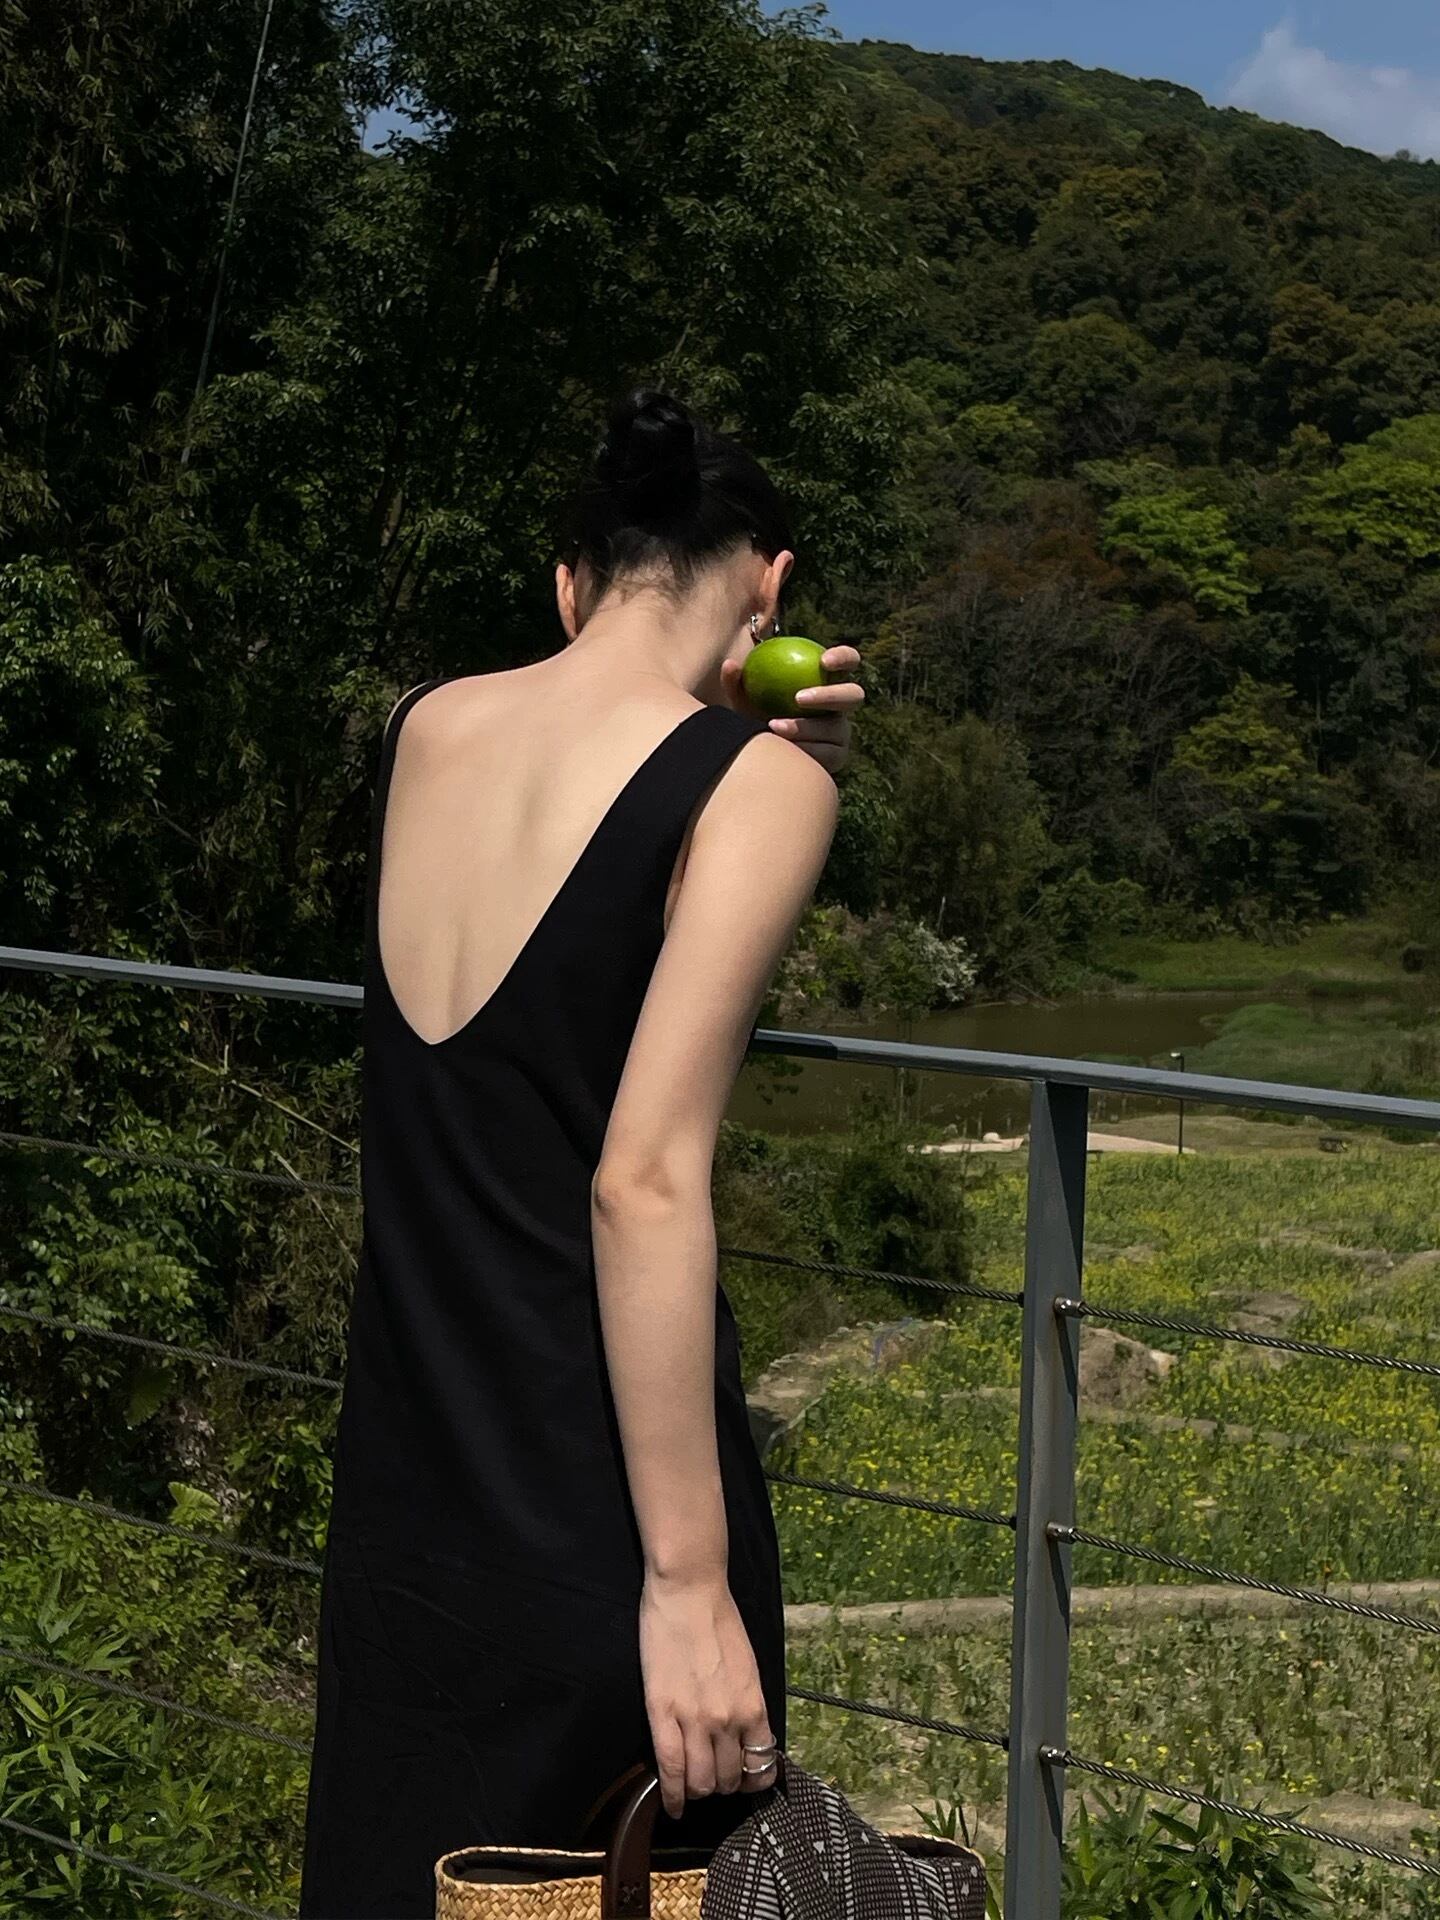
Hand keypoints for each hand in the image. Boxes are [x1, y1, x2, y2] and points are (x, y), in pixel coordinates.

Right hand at [639, 1572, 778, 1819]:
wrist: (688, 1592)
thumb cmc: (719, 1621)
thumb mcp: (749, 1668)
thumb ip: (748, 1705)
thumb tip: (746, 1738)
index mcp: (754, 1705)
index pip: (759, 1764)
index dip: (751, 1780)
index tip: (743, 1779)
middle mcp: (728, 1719)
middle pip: (727, 1778)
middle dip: (722, 1784)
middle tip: (713, 1777)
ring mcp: (695, 1719)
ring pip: (700, 1782)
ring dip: (698, 1790)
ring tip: (692, 1787)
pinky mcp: (663, 1714)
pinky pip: (670, 1769)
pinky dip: (673, 1795)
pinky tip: (674, 1805)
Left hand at [720, 644, 863, 776]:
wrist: (762, 753)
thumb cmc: (754, 713)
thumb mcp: (743, 699)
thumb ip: (737, 682)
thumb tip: (730, 665)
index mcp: (828, 680)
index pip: (849, 662)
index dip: (843, 658)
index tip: (823, 661)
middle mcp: (841, 705)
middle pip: (853, 695)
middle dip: (829, 695)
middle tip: (799, 698)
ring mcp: (842, 731)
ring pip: (837, 728)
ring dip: (807, 727)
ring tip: (776, 727)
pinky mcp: (838, 756)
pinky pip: (829, 754)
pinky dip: (807, 750)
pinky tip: (787, 750)